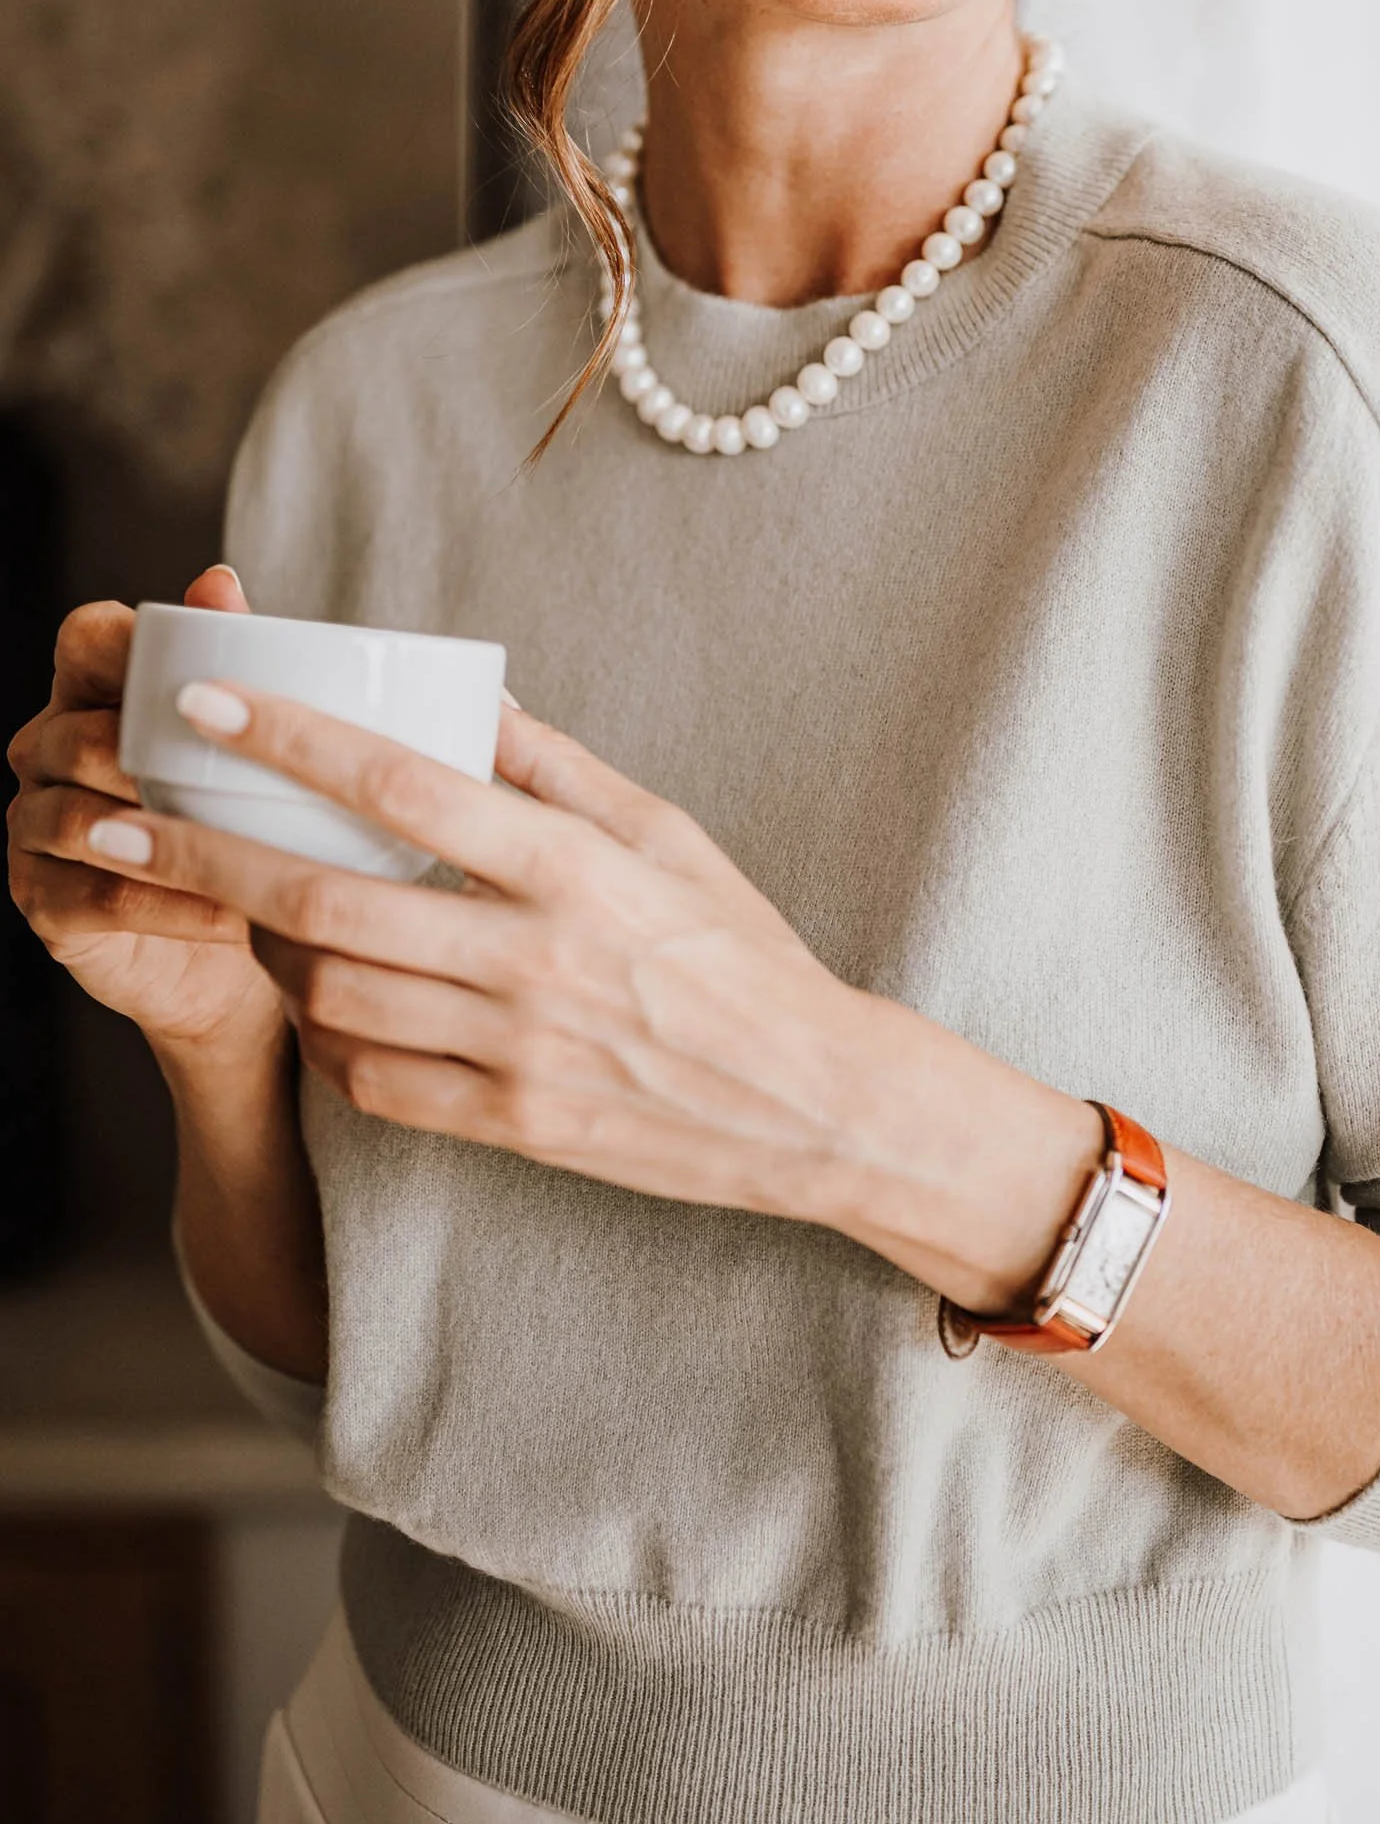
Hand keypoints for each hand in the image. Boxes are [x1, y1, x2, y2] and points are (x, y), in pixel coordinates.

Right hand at [6, 566, 279, 1060]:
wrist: (241, 953)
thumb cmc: (248, 822)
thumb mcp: (253, 742)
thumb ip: (234, 659)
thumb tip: (218, 580)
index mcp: (93, 691)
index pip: (86, 639)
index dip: (126, 647)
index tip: (200, 673)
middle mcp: (47, 750)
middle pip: (81, 735)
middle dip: (156, 759)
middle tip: (242, 779)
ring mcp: (33, 828)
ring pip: (83, 819)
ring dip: (169, 836)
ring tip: (248, 852)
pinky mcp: (43, 903)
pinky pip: (98, 895)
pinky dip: (172, 904)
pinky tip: (235, 914)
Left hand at [70, 681, 1100, 1293]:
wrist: (814, 1101)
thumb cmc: (739, 951)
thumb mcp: (669, 834)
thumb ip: (558, 770)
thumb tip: (467, 700)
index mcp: (574, 865)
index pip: (405, 787)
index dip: (293, 743)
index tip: (207, 705)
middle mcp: (535, 955)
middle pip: (324, 900)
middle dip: (203, 857)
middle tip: (122, 820)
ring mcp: (516, 1049)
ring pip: (332, 994)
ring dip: (270, 949)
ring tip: (248, 908)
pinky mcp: (510, 1124)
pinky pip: (373, 1081)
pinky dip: (330, 1037)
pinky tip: (330, 1000)